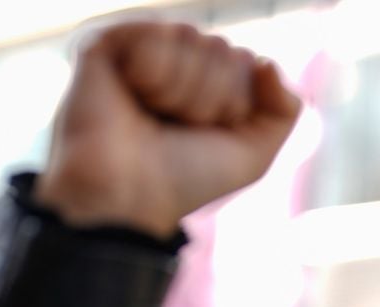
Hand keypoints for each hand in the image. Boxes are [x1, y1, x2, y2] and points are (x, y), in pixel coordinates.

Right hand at [34, 22, 301, 239]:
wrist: (125, 197)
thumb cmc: (178, 183)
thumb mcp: (250, 158)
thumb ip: (283, 110)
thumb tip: (264, 61)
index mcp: (197, 91)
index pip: (243, 62)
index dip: (234, 102)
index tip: (199, 137)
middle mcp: (165, 71)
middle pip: (220, 48)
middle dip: (210, 94)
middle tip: (172, 128)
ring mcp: (132, 57)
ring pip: (189, 38)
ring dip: (181, 89)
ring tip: (148, 116)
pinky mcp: (100, 48)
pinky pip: (153, 34)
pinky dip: (153, 70)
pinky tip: (131, 94)